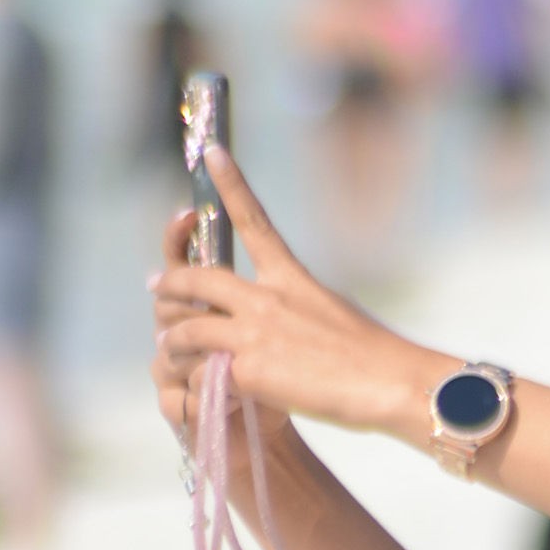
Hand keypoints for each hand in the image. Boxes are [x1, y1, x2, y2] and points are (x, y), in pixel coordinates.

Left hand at [148, 148, 432, 445]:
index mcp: (293, 279)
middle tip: (156, 285)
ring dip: (172, 341)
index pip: (255, 220)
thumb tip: (286, 323)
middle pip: (200, 279)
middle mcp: (268, 299)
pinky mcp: (249, 370)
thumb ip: (300, 310)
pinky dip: (197, 384)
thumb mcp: (336, 315)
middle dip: (170, 281)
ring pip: (188, 329)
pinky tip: (203, 396)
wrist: (393, 385)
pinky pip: (202, 374)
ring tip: (168, 351)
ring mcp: (255, 333)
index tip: (212, 153)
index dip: (231, 183)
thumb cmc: (378, 359)